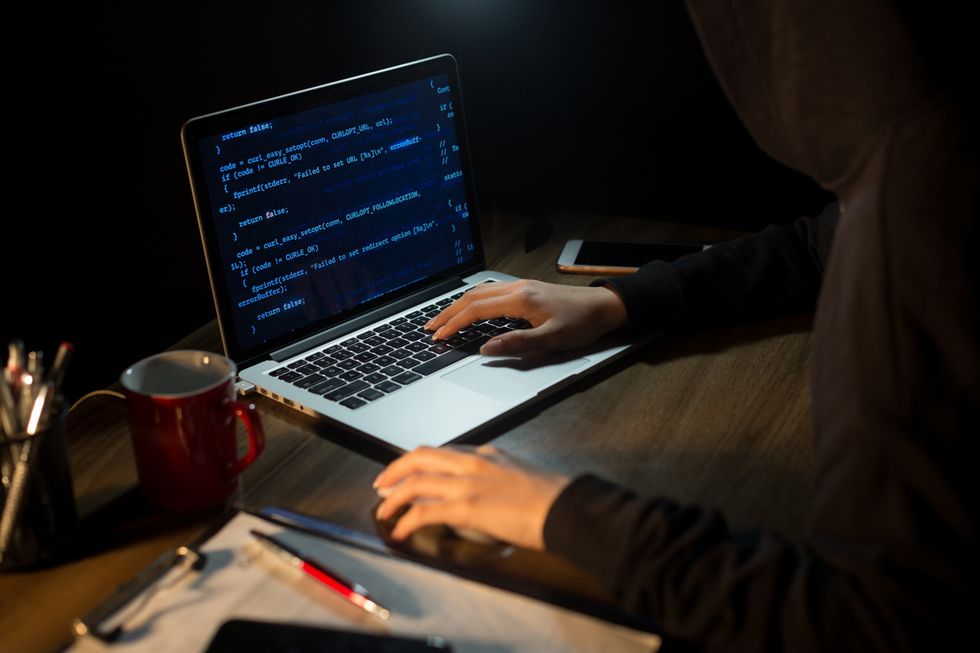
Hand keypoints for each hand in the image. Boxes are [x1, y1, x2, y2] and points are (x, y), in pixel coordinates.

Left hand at [373, 445, 570, 549]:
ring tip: (383, 512)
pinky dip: (406, 522)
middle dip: (394, 471)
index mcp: (486, 454)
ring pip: (415, 483)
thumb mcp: (520, 476)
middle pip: (419, 457)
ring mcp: (468, 484)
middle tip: (382, 486)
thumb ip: (497, 478)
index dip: (417, 461)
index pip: (442, 452)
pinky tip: (401, 532)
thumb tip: (487, 495)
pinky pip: (424, 512)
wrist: (566, 508)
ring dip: (393, 498)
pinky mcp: (467, 508)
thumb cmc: (552, 499)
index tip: (406, 472)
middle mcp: (473, 463)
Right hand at [425, 280, 627, 355]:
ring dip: (458, 305)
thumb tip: (486, 349)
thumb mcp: (551, 340)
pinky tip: (470, 309)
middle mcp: (517, 289)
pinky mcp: (527, 290)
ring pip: (480, 292)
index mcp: (520, 299)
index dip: (454, 323)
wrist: (605, 306)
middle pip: (472, 297)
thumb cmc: (583, 323)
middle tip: (429, 328)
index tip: (438, 336)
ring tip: (443, 319)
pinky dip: (473, 301)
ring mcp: (521, 287)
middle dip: (448, 312)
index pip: (476, 310)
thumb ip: (517, 344)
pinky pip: (491, 292)